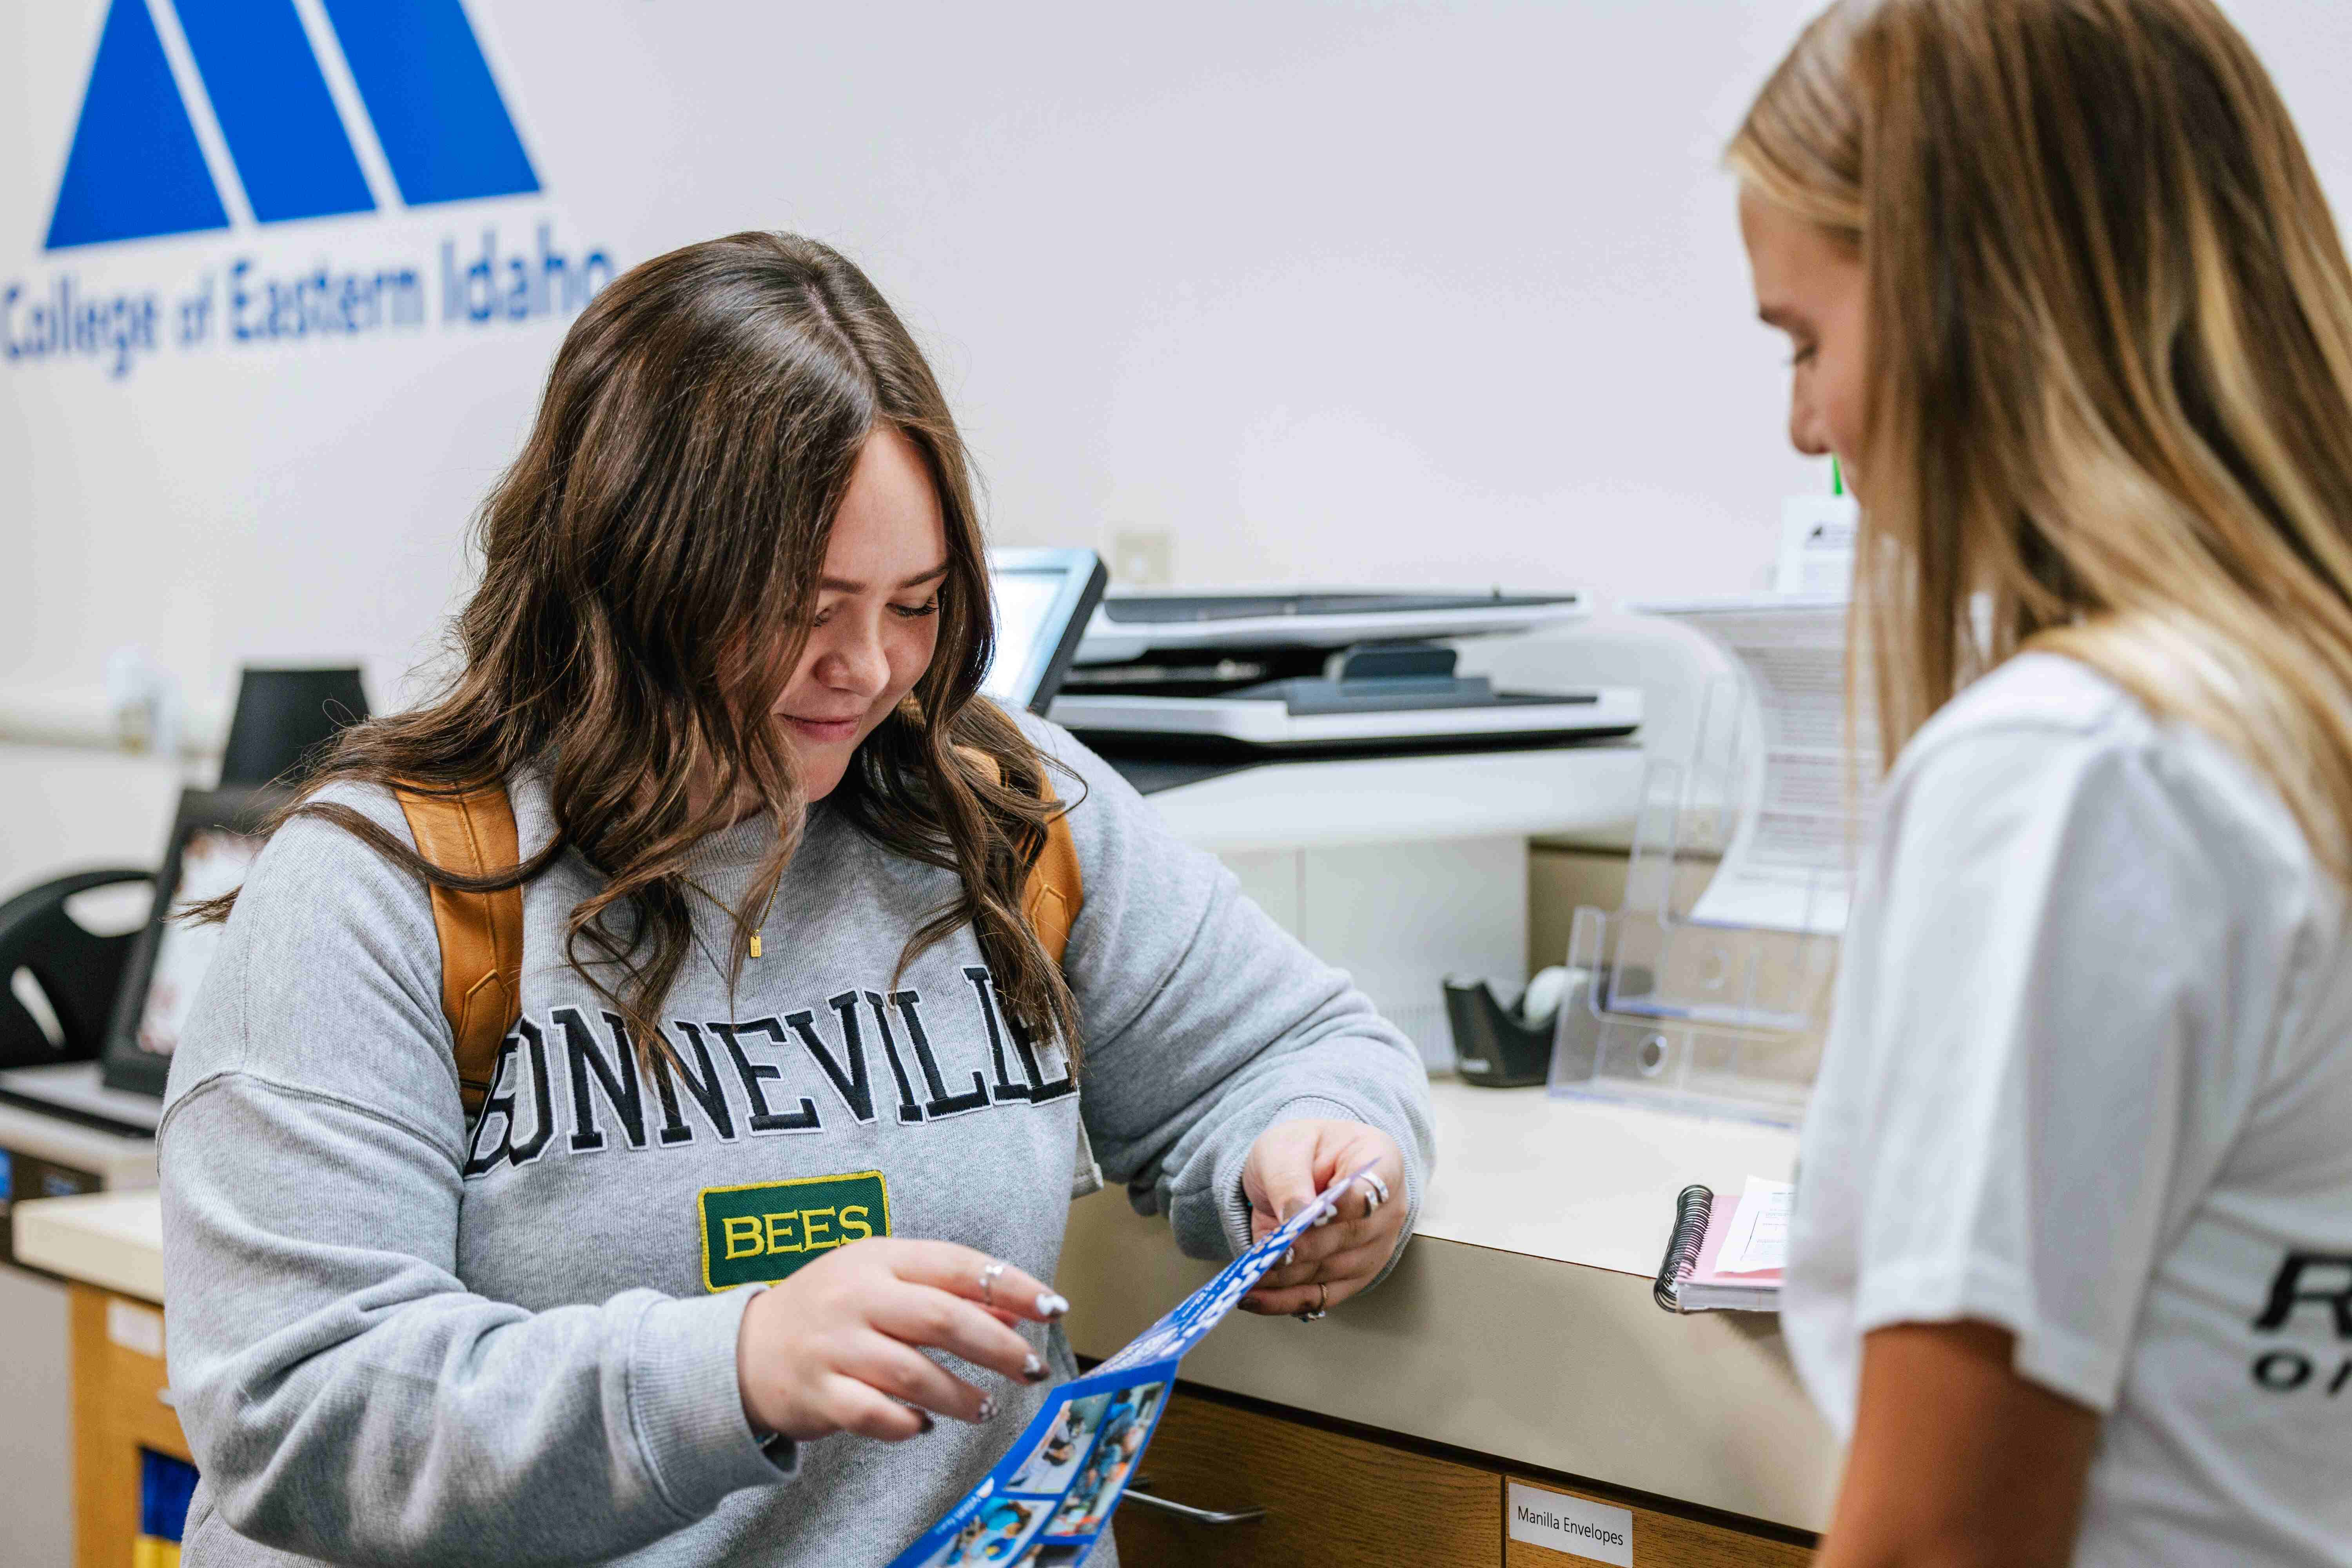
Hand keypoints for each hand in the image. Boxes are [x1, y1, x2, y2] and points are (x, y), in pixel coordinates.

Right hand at [735, 1239, 1067, 1442]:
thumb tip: (1014, 1320)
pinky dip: (907, 1424)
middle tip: (1031, 1369)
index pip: (957, 1266)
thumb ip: (945, 1296)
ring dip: (961, 1395)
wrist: (746, 1349)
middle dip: (998, 1347)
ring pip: (914, 1373)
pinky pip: (874, 1414)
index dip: (1011, 1286)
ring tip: (986, 1406)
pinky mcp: (818, 1393)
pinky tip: (924, 1425)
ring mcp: (835, 1346)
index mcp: (880, 1259)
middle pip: (943, 1319)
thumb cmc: (832, 1310)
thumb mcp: (884, 1283)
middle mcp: (858, 1297)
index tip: (1053, 1308)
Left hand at [1235, 1119, 1406, 1316]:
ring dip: (1288, 1278)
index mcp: (1379, 1161)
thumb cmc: (1302, 1149)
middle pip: (1350, 1237)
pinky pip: (1321, 1296)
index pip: (1370, 1192)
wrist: (1300, 1167)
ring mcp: (1373, 1247)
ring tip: (1250, 1276)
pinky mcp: (1350, 1276)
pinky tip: (1254, 1297)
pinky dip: (1284, 1300)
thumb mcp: (1286, 1146)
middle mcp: (1387, 1210)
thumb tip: (1294, 1218)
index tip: (1307, 1217)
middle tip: (1271, 1255)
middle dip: (1306, 1249)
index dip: (1340, 1208)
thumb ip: (1290, 1178)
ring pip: (1333, 1271)